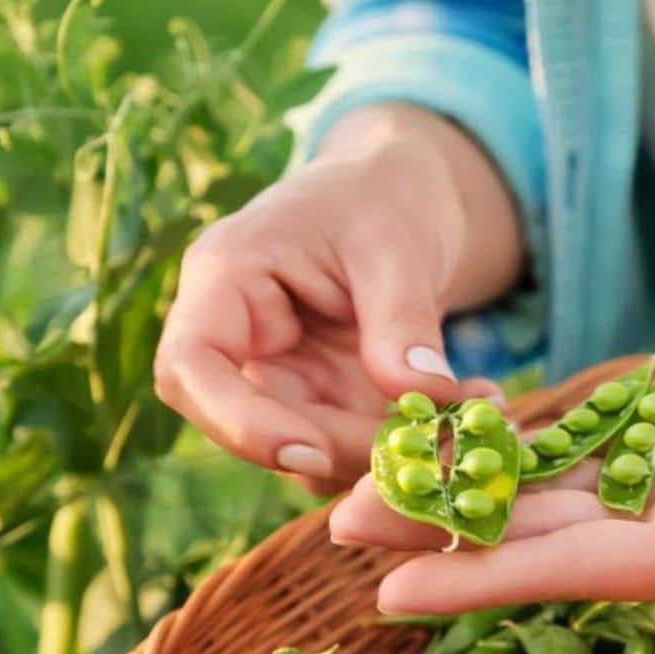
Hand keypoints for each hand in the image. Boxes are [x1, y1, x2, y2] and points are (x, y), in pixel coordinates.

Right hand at [153, 104, 522, 492]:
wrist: (406, 198)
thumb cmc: (386, 196)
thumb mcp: (398, 245)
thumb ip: (403, 320)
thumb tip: (422, 395)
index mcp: (227, 279)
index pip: (190, 366)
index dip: (235, 423)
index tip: (307, 452)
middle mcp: (241, 338)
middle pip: (253, 425)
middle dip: (336, 449)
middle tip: (421, 446)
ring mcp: (282, 375)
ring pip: (305, 450)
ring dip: (379, 456)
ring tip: (463, 423)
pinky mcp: (324, 402)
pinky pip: (348, 447)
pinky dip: (404, 447)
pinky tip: (464, 414)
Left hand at [330, 356, 654, 610]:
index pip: (574, 573)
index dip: (483, 581)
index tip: (389, 589)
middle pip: (537, 532)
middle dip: (440, 529)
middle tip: (335, 518)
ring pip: (552, 480)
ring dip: (467, 477)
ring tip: (377, 464)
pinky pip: (593, 434)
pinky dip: (530, 429)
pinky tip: (467, 420)